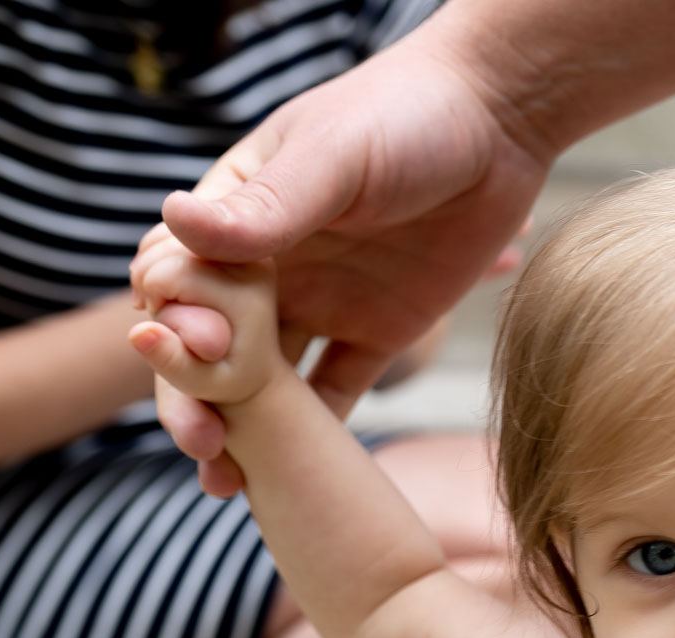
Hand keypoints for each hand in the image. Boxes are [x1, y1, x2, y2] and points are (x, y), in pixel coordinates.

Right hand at [150, 31, 548, 493]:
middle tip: (201, 444)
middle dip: (193, 395)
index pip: (178, 277)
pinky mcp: (380, 331)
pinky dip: (314, 436)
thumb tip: (181, 224)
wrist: (501, 123)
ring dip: (243, 430)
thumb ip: (271, 204)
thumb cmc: (407, 115)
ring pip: (263, 380)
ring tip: (227, 485)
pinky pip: (337, 391)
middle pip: (208, 343)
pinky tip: (299, 483)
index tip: (184, 348)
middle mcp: (268, 265)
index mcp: (236, 214)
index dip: (172, 318)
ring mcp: (322, 301)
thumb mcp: (336, 155)